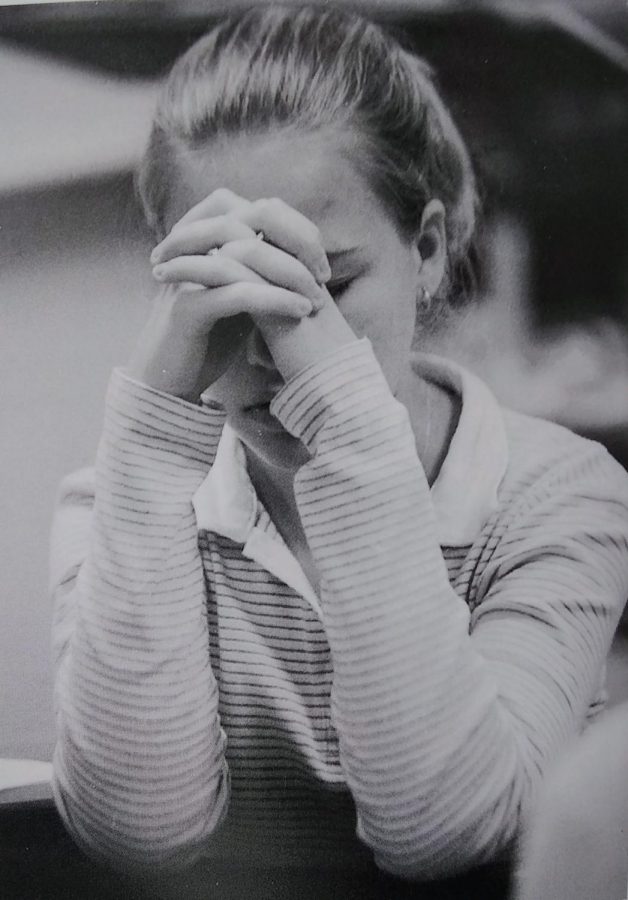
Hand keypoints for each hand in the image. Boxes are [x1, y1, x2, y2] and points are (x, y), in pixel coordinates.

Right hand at [127, 189, 330, 401]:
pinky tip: (300, 311)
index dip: (291, 227)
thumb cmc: (205, 340)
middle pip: (249, 219)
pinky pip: (238, 293)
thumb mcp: (236, 298)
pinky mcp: (185, 307)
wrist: (166, 383)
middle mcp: (191, 248)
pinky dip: (275, 299)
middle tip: (322, 275)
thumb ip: (257, 272)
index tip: (319, 261)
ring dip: (290, 273)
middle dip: (294, 243)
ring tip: (316, 298)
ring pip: (245, 253)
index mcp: (202, 241)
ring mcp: (185, 274)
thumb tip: (297, 256)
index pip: (252, 208)